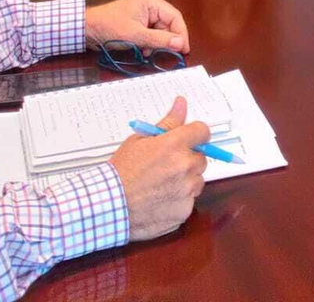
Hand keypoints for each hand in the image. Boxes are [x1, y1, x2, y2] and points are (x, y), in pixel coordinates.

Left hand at [87, 0, 189, 52]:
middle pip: (169, 24)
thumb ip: (159, 40)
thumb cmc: (109, 27)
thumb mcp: (136, 36)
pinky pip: (152, 33)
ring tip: (150, 53)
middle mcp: (151, 5)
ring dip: (158, 43)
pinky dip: (151, 43)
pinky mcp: (139, 23)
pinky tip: (144, 51)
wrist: (87, 29)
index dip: (181, 34)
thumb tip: (181, 44)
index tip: (184, 50)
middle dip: (168, 40)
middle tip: (169, 55)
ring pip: (161, 31)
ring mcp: (145, 14)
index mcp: (152, 1)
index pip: (175, 17)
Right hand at [109, 96, 208, 241]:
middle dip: (187, 158)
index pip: (202, 131)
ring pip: (197, 179)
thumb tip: (181, 104)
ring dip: (186, 179)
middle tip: (166, 164)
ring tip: (161, 183)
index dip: (195, 134)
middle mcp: (184, 166)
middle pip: (201, 157)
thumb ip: (167, 123)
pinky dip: (180, 199)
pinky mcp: (185, 209)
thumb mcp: (139, 140)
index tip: (189, 139)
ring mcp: (186, 189)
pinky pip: (190, 199)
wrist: (111, 205)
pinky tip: (161, 198)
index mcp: (174, 145)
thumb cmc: (122, 172)